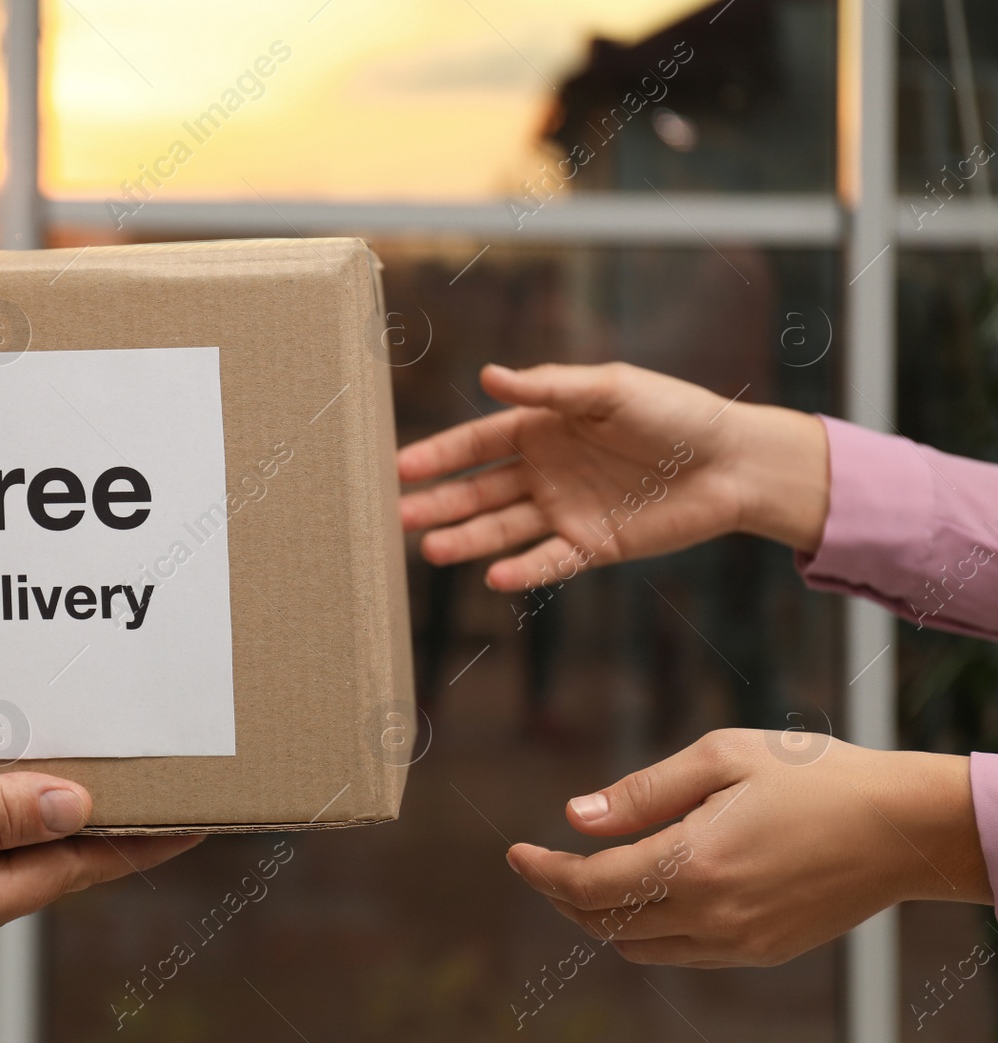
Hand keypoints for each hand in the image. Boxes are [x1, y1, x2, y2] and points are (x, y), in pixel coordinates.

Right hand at [397, 363, 830, 589]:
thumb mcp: (611, 388)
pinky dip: (523, 570)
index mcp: (543, 427)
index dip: (438, 454)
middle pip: (479, 490)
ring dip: (467, 538)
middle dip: (438, 502)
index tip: (400, 468)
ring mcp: (565, 509)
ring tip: (430, 550)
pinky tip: (495, 576)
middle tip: (398, 516)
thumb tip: (489, 377)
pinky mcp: (592, 544)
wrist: (732, 462)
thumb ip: (550, 389)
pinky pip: (549, 560)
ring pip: (502, 528)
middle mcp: (545, 470)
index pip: (478, 443)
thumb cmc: (675, 412)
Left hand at [504, 729, 990, 967]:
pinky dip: (646, 931)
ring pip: (639, 947)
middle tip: (540, 863)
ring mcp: (738, 942)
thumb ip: (642, 792)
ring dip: (600, 917)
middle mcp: (711, 915)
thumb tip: (576, 816)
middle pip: (604, 922)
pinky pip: (680, 954)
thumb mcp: (720, 758)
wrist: (903, 827)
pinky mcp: (762, 951)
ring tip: (583, 877)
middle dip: (562, 895)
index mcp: (693, 864)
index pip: (589, 884)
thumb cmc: (814, 776)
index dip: (543, 872)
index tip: (516, 853)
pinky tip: (643, 896)